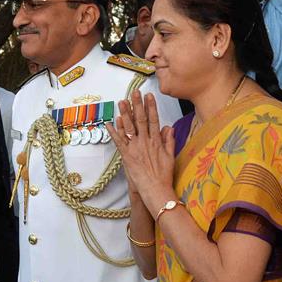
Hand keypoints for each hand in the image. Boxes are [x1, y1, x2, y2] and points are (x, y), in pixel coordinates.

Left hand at [109, 93, 175, 215]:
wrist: (155, 189)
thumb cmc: (164, 176)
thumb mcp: (171, 157)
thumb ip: (169, 141)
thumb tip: (169, 128)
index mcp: (156, 141)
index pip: (154, 120)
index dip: (151, 107)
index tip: (149, 96)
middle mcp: (145, 142)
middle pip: (141, 120)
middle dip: (138, 105)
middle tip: (134, 92)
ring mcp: (135, 148)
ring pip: (129, 128)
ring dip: (125, 114)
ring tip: (122, 101)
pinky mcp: (127, 156)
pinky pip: (119, 141)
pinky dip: (114, 132)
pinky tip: (110, 122)